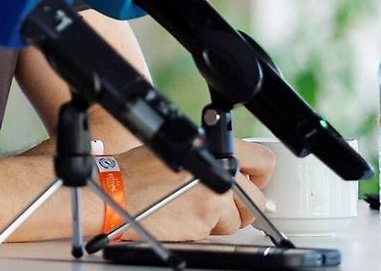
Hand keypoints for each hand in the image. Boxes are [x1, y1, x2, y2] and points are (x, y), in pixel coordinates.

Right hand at [112, 142, 270, 240]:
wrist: (117, 191)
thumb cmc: (139, 170)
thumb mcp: (180, 149)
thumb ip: (211, 158)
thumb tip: (232, 170)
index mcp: (214, 149)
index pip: (263, 161)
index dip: (259, 175)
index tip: (253, 182)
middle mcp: (220, 174)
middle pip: (256, 197)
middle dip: (241, 205)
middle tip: (219, 203)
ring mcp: (214, 200)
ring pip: (238, 219)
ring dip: (221, 219)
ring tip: (193, 208)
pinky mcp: (205, 222)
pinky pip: (217, 231)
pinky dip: (203, 228)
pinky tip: (183, 215)